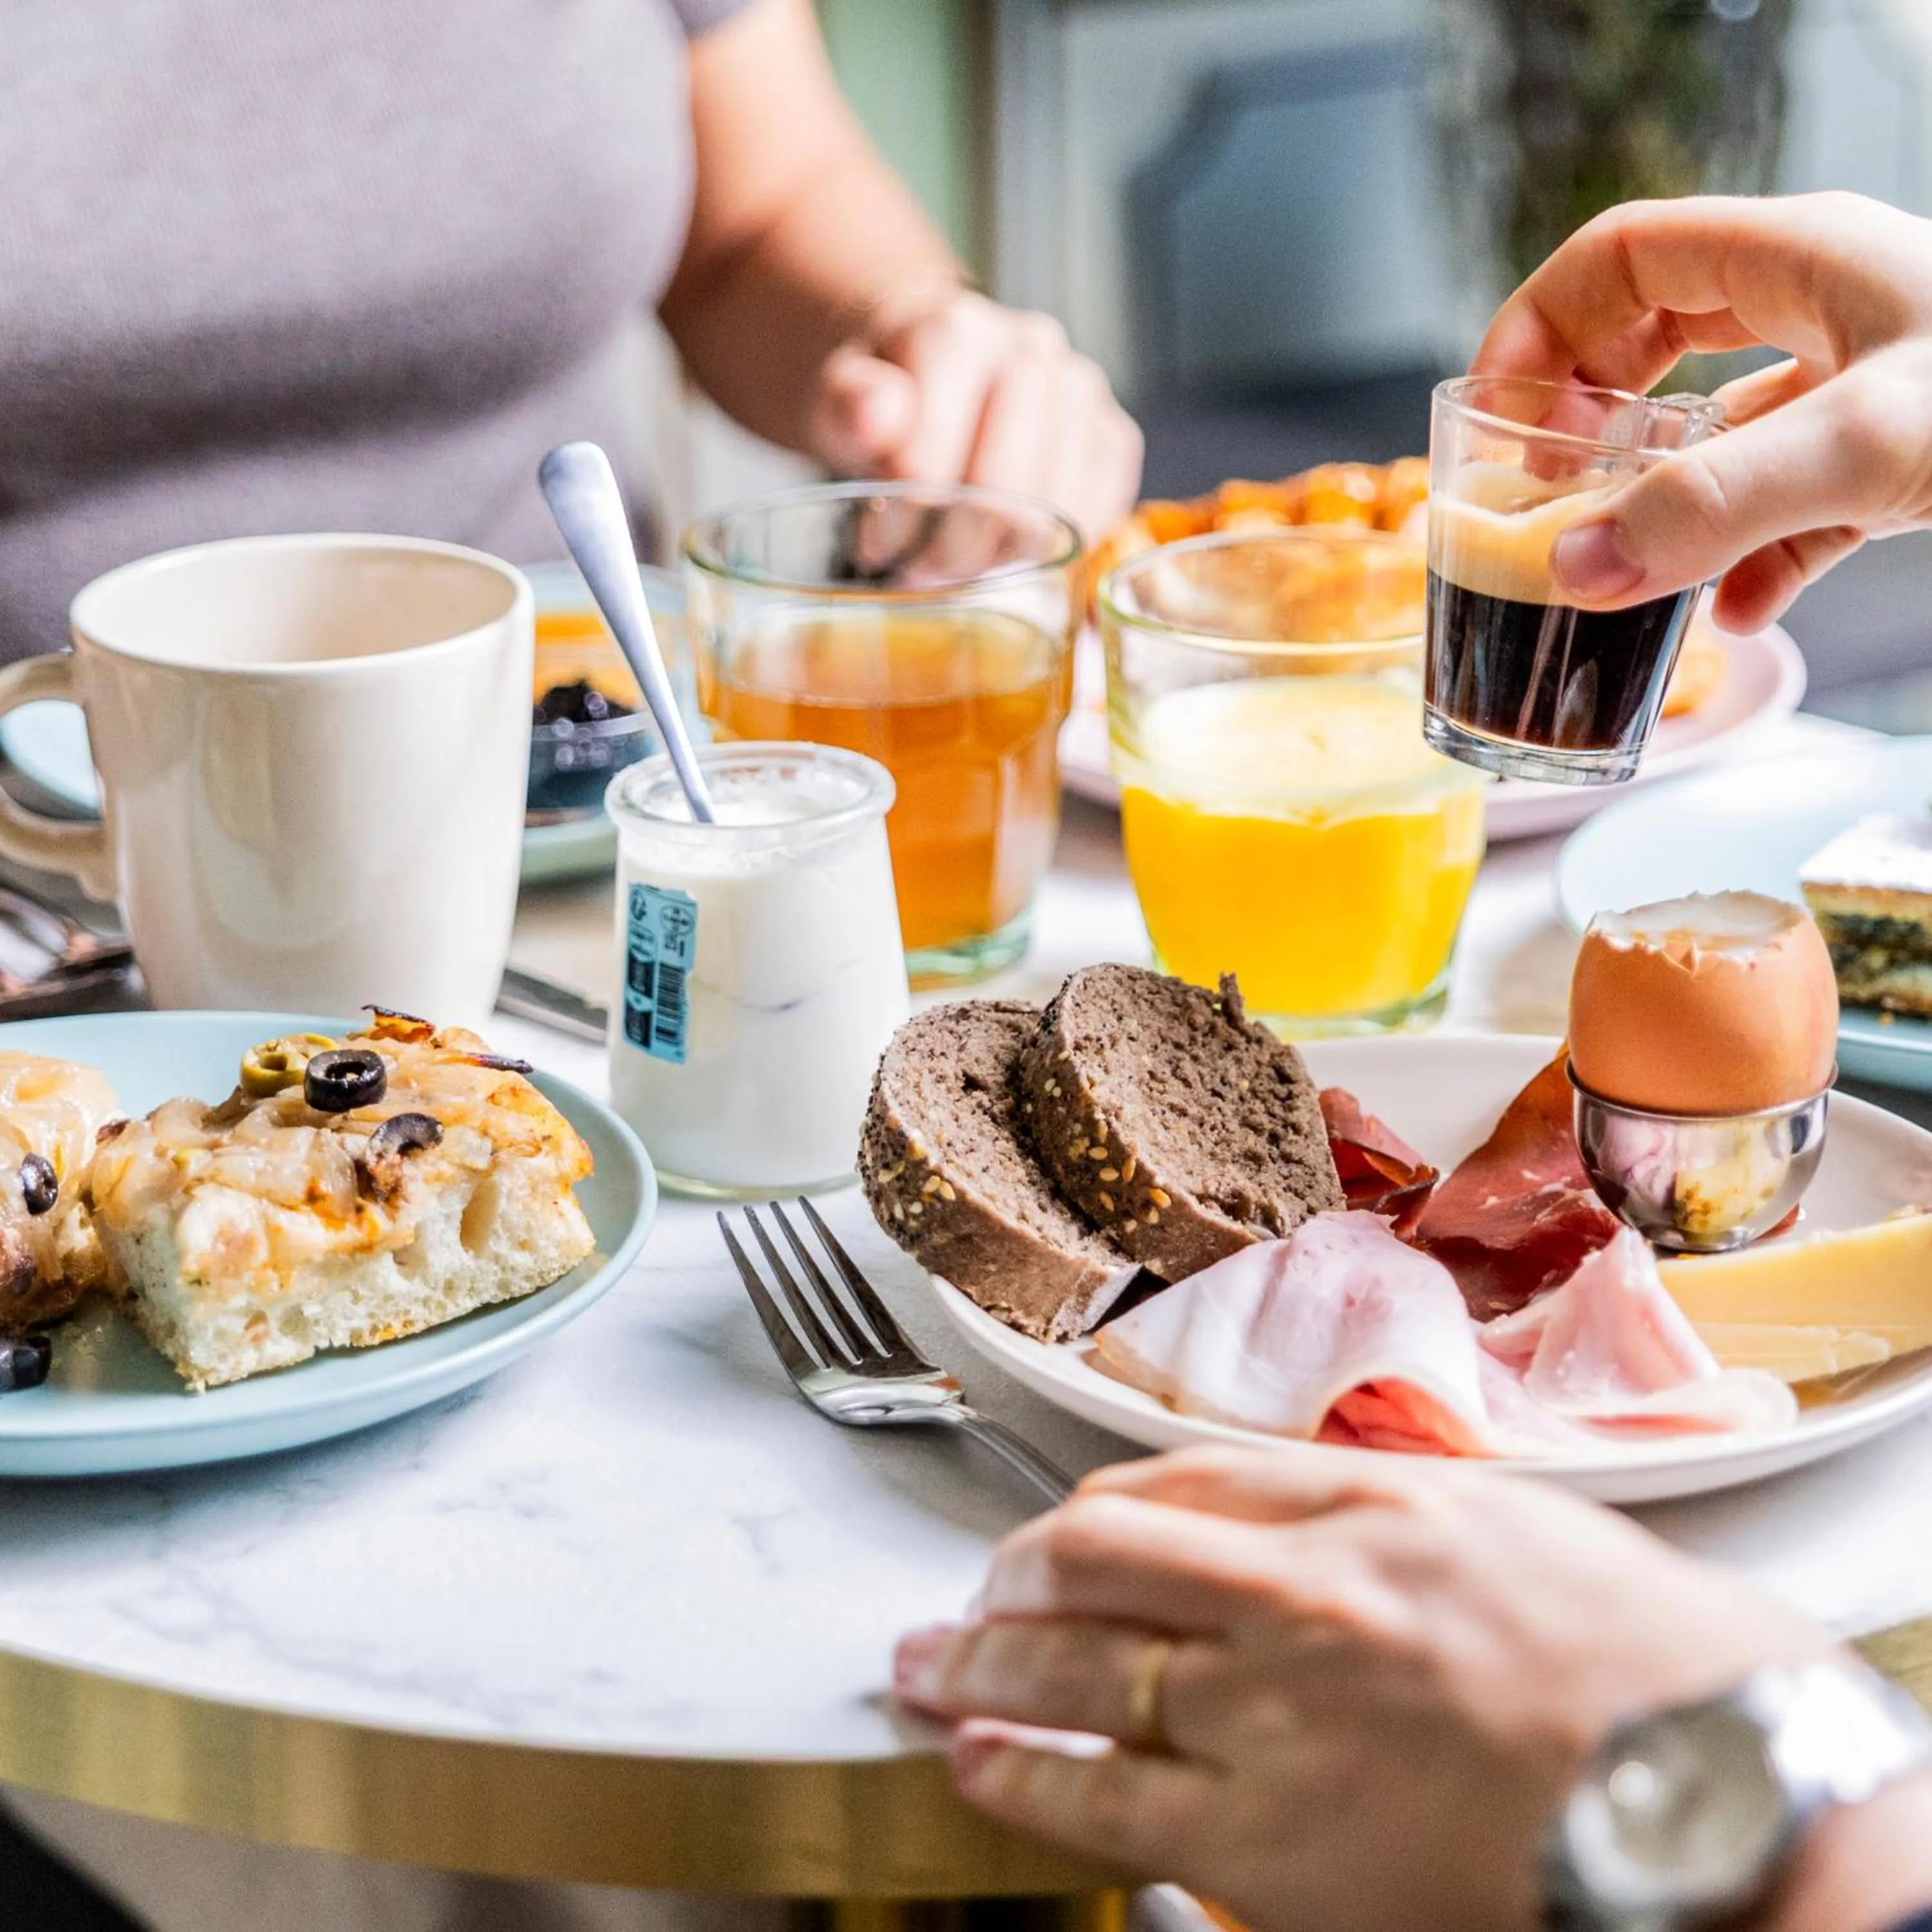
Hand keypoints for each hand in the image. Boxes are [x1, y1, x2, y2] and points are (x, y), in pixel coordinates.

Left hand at [804, 287, 1143, 541]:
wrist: (922, 370)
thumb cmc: (879, 399)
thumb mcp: (836, 401)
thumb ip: (846, 404)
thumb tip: (877, 414)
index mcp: (956, 333)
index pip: (929, 463)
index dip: (901, 521)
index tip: (875, 545)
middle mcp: (1031, 350)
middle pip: (1003, 493)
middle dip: (955, 550)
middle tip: (920, 571)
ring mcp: (1081, 390)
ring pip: (1057, 512)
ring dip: (1005, 558)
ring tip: (960, 563)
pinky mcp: (1111, 433)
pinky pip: (1099, 513)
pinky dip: (1056, 549)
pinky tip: (1009, 550)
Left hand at [895, 1446, 1828, 1931]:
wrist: (1719, 1799)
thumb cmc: (1647, 1672)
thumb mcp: (1512, 1536)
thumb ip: (1388, 1522)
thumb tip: (1298, 1530)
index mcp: (1362, 1506)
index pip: (1174, 1479)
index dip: (1090, 1509)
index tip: (1056, 1532)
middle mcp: (1296, 1590)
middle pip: (1095, 1558)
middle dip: (1008, 1577)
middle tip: (964, 1594)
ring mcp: (1268, 1711)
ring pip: (1071, 1667)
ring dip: (977, 1663)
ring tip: (924, 1666)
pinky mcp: (1260, 1839)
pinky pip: (1097, 1799)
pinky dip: (1017, 1775)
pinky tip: (975, 1762)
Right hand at [1472, 191, 1931, 631]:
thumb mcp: (1865, 440)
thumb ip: (1716, 504)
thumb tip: (1574, 566)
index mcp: (1797, 260)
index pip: (1619, 257)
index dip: (1535, 328)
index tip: (1492, 417)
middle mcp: (1823, 310)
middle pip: (1651, 340)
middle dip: (1582, 419)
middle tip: (1543, 490)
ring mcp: (1862, 387)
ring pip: (1720, 436)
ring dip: (1662, 505)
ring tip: (1622, 565)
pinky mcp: (1900, 462)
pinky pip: (1795, 510)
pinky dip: (1751, 565)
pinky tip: (1736, 612)